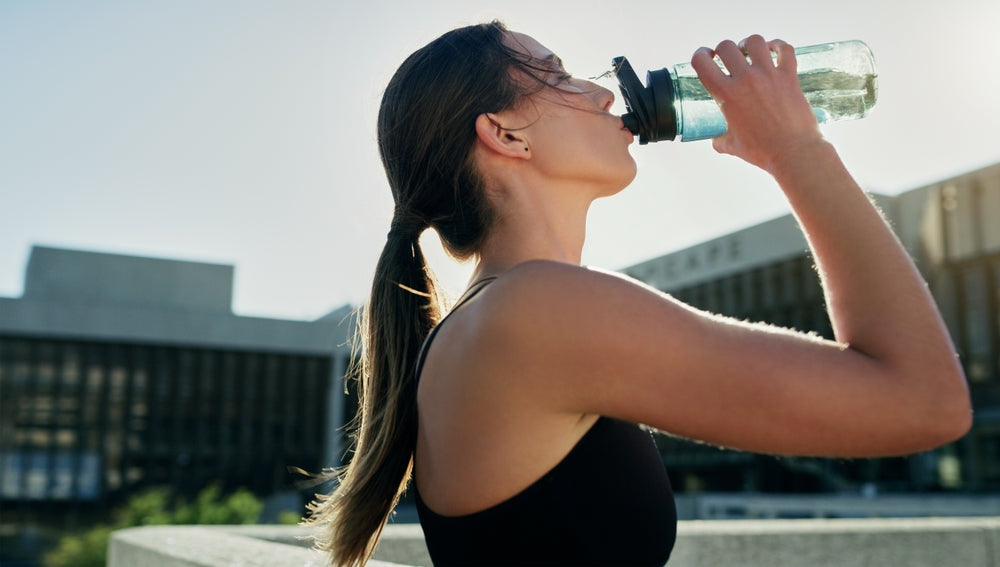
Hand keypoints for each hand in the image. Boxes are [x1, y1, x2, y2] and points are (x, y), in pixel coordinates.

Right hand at [690, 35, 823, 172]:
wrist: (792, 152)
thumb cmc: (761, 151)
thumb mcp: (732, 146)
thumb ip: (720, 139)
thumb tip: (716, 140)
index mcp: (726, 95)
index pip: (702, 63)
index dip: (700, 55)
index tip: (705, 57)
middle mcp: (746, 80)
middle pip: (727, 47)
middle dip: (724, 50)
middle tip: (728, 59)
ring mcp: (769, 75)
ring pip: (755, 41)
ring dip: (749, 44)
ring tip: (750, 52)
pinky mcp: (789, 76)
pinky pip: (784, 49)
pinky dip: (778, 46)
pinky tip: (774, 50)